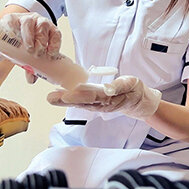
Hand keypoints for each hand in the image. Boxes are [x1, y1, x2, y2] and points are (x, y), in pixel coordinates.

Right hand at [1, 12, 60, 83]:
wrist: (9, 35)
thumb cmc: (25, 45)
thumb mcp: (30, 56)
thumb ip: (32, 67)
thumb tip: (31, 80)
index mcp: (49, 30)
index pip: (56, 34)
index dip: (55, 43)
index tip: (51, 54)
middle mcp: (39, 22)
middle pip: (44, 26)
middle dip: (42, 40)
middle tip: (37, 53)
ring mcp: (25, 18)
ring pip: (30, 22)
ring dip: (29, 35)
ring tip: (28, 48)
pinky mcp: (11, 18)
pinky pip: (12, 19)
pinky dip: (12, 26)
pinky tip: (12, 34)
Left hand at [46, 76, 160, 117]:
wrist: (138, 102)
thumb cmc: (134, 90)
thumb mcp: (131, 84)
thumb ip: (119, 86)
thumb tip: (108, 88)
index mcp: (109, 98)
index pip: (91, 97)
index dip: (78, 97)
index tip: (65, 96)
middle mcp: (101, 104)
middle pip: (81, 102)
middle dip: (65, 100)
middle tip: (51, 98)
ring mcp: (97, 105)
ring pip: (79, 103)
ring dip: (64, 101)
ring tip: (51, 97)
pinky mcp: (95, 103)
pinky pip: (81, 102)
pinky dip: (69, 99)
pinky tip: (60, 95)